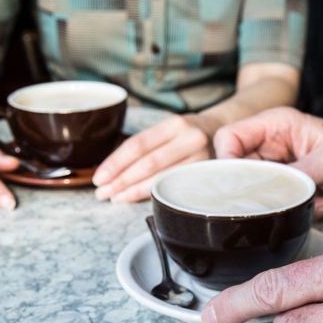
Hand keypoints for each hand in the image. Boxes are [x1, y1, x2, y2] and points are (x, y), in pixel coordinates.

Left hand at [92, 113, 216, 202]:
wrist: (223, 132)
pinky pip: (175, 188)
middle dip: (121, 181)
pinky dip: (153, 194)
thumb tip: (111, 170)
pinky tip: (137, 198)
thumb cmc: (186, 134)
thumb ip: (146, 145)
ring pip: (162, 179)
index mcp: (175, 124)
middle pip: (148, 163)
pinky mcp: (207, 175)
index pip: (138, 145)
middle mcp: (190, 138)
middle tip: (102, 193)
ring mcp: (202, 158)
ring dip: (134, 191)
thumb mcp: (169, 129)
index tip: (100, 177)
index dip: (116, 163)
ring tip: (115, 198)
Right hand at [214, 107, 322, 216]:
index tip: (239, 185)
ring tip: (298, 201)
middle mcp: (268, 145)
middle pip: (232, 167)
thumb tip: (269, 190)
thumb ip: (297, 174)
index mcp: (274, 125)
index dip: (226, 162)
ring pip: (246, 190)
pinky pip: (266, 204)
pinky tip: (306, 205)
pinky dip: (283, 211)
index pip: (228, 138)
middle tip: (267, 202)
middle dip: (247, 189)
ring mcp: (273, 168)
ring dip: (269, 202)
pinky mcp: (281, 188)